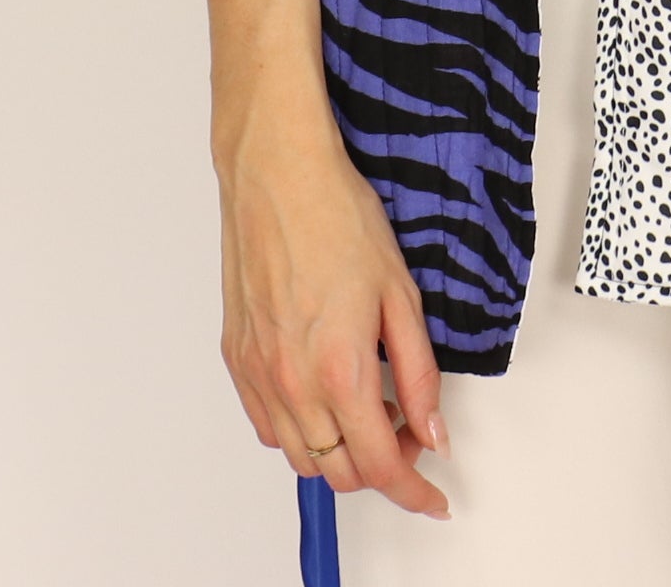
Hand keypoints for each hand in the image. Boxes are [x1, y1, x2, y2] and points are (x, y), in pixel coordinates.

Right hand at [217, 96, 449, 518]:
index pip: (381, 465)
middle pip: (340, 472)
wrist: (278, 173)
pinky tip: (323, 392)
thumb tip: (432, 429)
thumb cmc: (337, 216)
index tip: (433, 497)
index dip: (414, 491)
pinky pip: (267, 425)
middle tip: (409, 428)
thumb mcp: (401, 293)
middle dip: (382, 466)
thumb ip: (418, 373)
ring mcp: (259, 373)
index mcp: (339, 369)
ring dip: (340, 451)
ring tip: (367, 405)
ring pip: (301, 457)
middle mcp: (292, 382)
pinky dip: (299, 429)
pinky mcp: (237, 357)